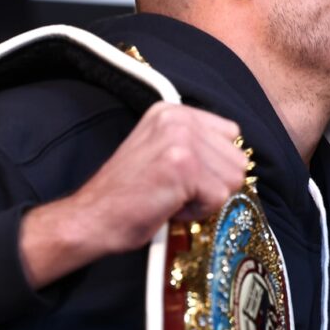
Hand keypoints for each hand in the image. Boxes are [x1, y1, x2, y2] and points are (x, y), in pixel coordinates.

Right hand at [20, 102, 248, 288]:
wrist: (91, 218)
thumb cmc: (128, 194)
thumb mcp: (161, 151)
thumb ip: (196, 144)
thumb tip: (238, 157)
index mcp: (173, 111)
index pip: (230, 134)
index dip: (214, 164)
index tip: (184, 176)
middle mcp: (178, 118)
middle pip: (237, 158)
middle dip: (214, 183)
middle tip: (176, 191)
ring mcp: (182, 140)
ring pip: (233, 178)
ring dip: (207, 197)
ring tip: (173, 197)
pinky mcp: (184, 167)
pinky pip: (219, 197)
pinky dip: (198, 211)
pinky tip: (170, 207)